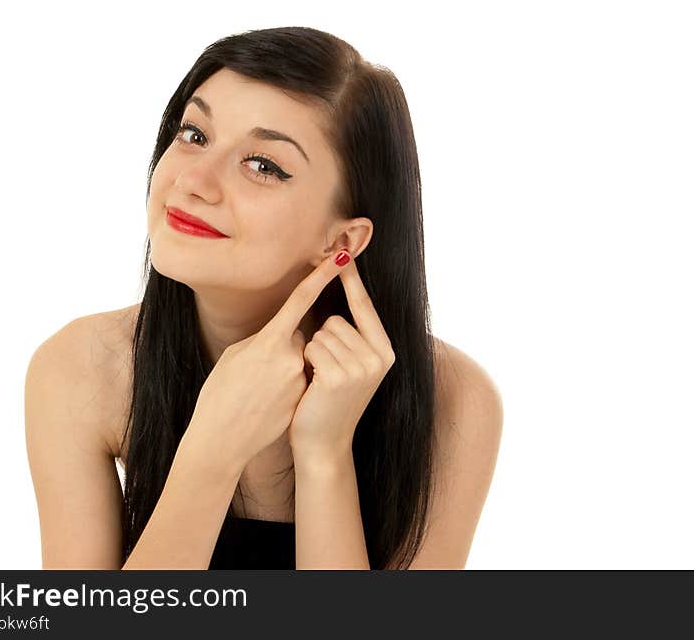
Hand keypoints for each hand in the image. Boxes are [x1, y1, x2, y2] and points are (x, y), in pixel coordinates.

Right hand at [182, 250, 350, 479]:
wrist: (221, 440)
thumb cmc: (219, 394)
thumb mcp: (235, 356)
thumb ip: (264, 339)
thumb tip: (281, 334)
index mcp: (270, 341)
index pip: (301, 300)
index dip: (321, 277)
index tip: (340, 259)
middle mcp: (290, 358)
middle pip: (299, 338)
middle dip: (284, 347)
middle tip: (258, 370)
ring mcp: (298, 380)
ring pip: (300, 361)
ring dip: (286, 369)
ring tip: (260, 391)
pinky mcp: (303, 399)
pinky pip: (301, 382)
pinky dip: (287, 388)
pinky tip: (268, 404)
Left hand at [288, 249, 395, 462]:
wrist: (324, 443)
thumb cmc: (330, 400)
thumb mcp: (351, 365)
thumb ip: (353, 334)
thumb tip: (344, 286)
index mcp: (386, 351)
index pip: (365, 306)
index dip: (351, 279)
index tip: (343, 250)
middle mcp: (380, 358)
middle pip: (336, 319)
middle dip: (323, 339)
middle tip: (327, 372)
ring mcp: (363, 368)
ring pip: (322, 333)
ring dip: (313, 352)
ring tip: (320, 380)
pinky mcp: (340, 377)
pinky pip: (313, 348)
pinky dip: (307, 362)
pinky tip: (313, 384)